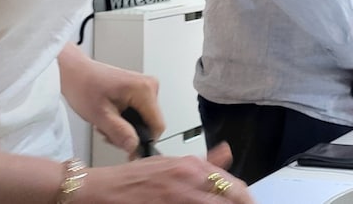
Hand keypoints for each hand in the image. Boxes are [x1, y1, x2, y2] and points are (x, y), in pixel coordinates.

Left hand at [58, 45, 163, 155]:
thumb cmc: (83, 87)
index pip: (157, 125)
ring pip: (144, 119)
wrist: (75, 72)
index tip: (129, 151)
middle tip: (108, 134)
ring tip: (106, 124)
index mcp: (144, 90)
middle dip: (131, 134)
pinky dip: (125, 119)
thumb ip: (120, 132)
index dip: (144, 142)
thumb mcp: (100, 115)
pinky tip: (111, 117)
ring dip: (126, 128)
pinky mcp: (140, 89)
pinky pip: (140, 112)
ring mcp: (146, 87)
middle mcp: (150, 86)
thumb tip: (135, 147)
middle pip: (150, 123)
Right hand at [79, 145, 250, 203]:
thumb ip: (201, 162)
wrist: (103, 188)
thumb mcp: (171, 162)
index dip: (244, 198)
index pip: (232, 185)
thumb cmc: (134, 176)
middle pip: (229, 198)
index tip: (250, 202)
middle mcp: (188, 180)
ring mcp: (177, 198)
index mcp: (191, 166)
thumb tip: (226, 154)